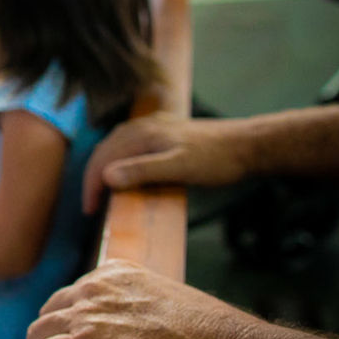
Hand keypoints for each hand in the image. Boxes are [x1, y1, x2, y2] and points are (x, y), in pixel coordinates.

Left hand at [28, 260, 255, 338]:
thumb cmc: (204, 338)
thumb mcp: (164, 305)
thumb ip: (136, 309)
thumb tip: (129, 335)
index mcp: (115, 272)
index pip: (72, 294)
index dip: (71, 324)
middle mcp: (95, 286)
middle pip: (49, 312)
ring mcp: (86, 312)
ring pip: (38, 335)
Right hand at [81, 113, 249, 213]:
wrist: (248, 144)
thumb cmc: (216, 159)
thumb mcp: (179, 168)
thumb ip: (142, 171)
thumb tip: (106, 177)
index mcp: (141, 135)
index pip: (102, 159)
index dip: (92, 186)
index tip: (90, 211)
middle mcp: (143, 127)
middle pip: (105, 150)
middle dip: (93, 178)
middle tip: (92, 205)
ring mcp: (154, 128)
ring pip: (116, 146)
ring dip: (104, 167)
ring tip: (102, 190)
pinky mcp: (164, 132)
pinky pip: (130, 145)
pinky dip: (119, 159)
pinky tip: (126, 169)